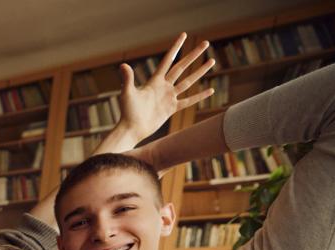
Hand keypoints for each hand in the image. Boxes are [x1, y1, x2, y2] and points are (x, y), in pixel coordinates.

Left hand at [118, 33, 214, 147]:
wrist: (132, 129)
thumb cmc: (127, 112)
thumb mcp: (127, 93)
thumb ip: (127, 79)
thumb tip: (123, 65)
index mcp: (154, 81)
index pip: (168, 60)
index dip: (175, 47)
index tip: (184, 35)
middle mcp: (163, 86)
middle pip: (181, 67)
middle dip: (193, 55)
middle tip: (206, 43)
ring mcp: (169, 97)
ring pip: (188, 82)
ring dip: (200, 72)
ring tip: (212, 61)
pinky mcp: (172, 108)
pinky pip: (189, 101)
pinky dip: (199, 96)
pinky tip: (211, 90)